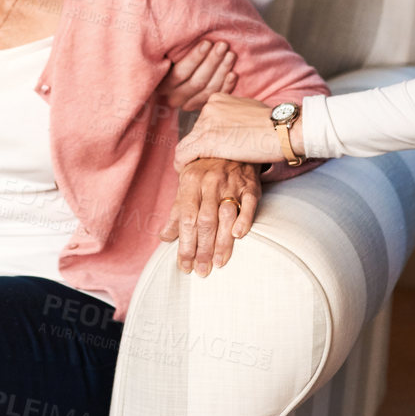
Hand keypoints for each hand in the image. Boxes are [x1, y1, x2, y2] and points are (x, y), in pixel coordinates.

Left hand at [158, 157, 260, 275]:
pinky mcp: (250, 186)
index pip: (186, 219)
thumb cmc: (205, 171)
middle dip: (202, 249)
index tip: (184, 265)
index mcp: (190, 183)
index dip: (185, 245)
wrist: (230, 144)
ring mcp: (231, 184)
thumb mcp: (186, 186)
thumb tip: (165, 238)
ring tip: (218, 264)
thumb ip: (177, 212)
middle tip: (201, 270)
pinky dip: (244, 220)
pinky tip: (238, 236)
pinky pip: (248, 204)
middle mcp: (210, 183)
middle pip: (205, 221)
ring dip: (222, 242)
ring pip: (225, 216)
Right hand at [161, 39, 238, 110]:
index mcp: (162, 84)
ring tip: (230, 55)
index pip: (180, 74)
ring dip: (221, 71)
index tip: (207, 43)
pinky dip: (227, 86)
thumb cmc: (175, 58)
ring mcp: (189, 104)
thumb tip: (186, 33)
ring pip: (208, 90)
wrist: (182, 75)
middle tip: (223, 45)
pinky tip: (233, 73)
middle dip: (212, 62)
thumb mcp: (170, 53)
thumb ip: (175, 49)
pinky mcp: (203, 107)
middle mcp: (174, 98)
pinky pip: (217, 97)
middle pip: (196, 82)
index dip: (195, 58)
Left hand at [174, 93, 291, 170]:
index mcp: (218, 99)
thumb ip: (236, 116)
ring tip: (195, 170)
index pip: (204, 122)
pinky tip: (184, 172)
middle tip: (205, 163)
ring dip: (192, 158)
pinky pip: (183, 154)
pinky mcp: (206, 141)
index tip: (211, 150)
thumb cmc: (274, 125)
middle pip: (196, 132)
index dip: (207, 137)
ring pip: (188, 144)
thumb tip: (233, 126)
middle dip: (200, 148)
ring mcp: (206, 123)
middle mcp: (209, 108)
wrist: (283, 130)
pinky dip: (181, 164)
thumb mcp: (250, 112)